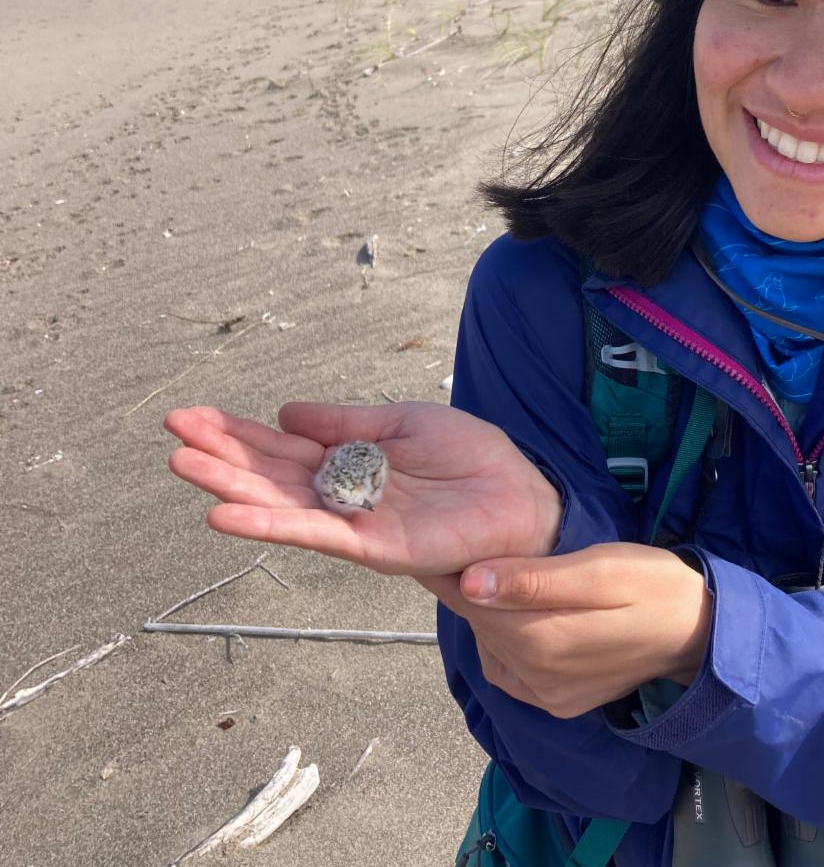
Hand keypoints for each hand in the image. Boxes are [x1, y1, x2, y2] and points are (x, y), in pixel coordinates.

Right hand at [164, 401, 562, 575]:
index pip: (282, 444)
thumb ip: (345, 422)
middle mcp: (341, 492)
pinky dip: (267, 524)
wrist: (518, 497)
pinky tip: (224, 514)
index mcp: (349, 459)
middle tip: (172, 433)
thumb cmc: (471, 459)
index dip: (238, 431)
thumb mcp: (402, 423)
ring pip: (278, 502)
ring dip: (229, 486)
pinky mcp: (369, 544)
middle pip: (269, 472)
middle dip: (221, 453)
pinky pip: (310, 532)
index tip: (192, 416)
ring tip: (182, 464)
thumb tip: (286, 411)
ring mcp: (351, 520)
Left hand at [422, 543, 712, 719]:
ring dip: (488, 615)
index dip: (452, 572)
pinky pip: (509, 672)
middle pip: (481, 625)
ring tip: (498, 578)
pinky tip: (519, 617)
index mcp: (544, 640)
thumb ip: (535, 578)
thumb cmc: (653, 584)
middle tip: (466, 551)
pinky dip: (502, 643)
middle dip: (470, 590)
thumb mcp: (600, 568)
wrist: (698, 631)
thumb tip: (470, 581)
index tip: (443, 543)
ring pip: (492, 647)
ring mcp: (547, 697)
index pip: (473, 603)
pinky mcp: (557, 704)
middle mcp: (537, 678)